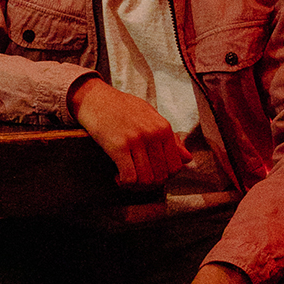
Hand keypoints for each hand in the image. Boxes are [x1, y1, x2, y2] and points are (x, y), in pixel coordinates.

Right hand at [68, 76, 189, 187]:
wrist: (95, 98)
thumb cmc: (122, 108)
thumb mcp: (151, 116)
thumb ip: (170, 138)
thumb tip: (188, 158)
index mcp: (163, 127)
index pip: (175, 166)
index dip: (165, 176)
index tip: (152, 174)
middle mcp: (153, 134)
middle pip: (161, 176)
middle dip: (150, 184)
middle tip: (138, 179)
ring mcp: (136, 140)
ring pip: (146, 179)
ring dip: (136, 186)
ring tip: (127, 178)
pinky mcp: (117, 146)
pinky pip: (129, 177)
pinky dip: (124, 183)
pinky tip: (117, 176)